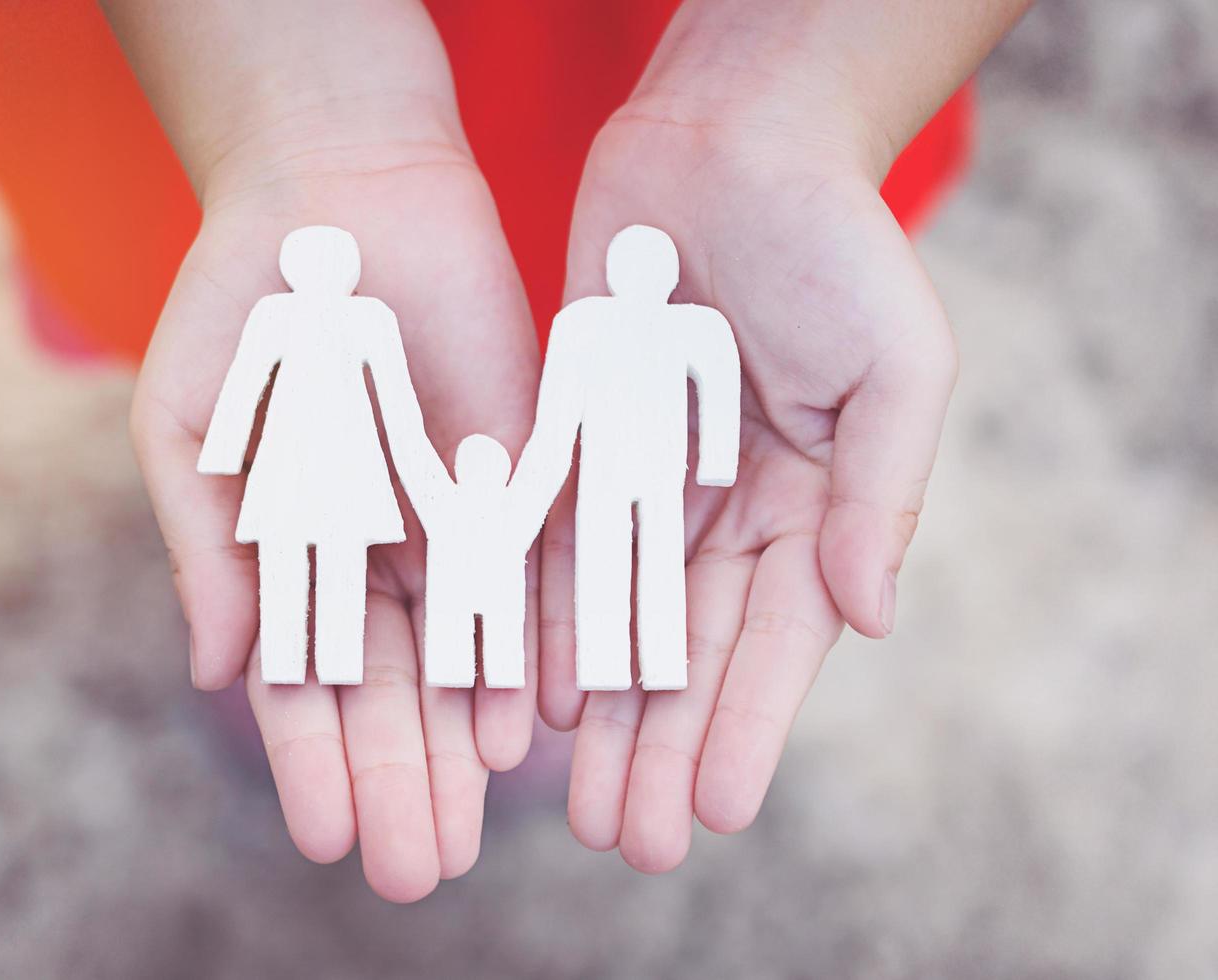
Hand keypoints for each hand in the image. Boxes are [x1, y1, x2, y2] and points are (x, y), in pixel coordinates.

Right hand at [129, 107, 541, 898]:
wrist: (334, 194)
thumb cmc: (240, 310)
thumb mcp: (191, 431)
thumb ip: (210, 549)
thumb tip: (215, 672)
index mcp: (297, 557)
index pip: (307, 683)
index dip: (314, 760)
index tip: (324, 835)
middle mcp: (380, 557)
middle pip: (394, 691)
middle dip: (399, 779)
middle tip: (411, 871)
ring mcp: (450, 520)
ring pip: (463, 654)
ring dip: (464, 745)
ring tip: (466, 831)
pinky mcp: (516, 474)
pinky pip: (525, 573)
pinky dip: (524, 645)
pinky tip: (525, 720)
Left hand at [539, 88, 957, 870]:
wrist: (730, 143)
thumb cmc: (832, 242)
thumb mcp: (895, 366)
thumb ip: (881, 495)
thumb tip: (869, 620)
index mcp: (815, 502)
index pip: (776, 639)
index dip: (746, 725)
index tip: (715, 810)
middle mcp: (730, 507)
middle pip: (688, 649)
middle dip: (662, 747)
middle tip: (632, 842)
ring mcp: (651, 479)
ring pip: (615, 617)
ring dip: (599, 713)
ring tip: (579, 803)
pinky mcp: (579, 442)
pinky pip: (554, 547)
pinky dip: (540, 619)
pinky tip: (526, 695)